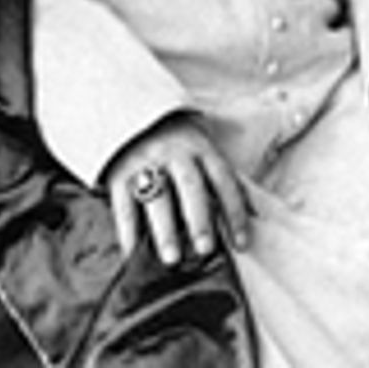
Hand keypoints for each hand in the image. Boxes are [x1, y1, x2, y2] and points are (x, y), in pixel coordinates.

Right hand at [104, 113, 251, 266]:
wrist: (132, 109)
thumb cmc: (176, 141)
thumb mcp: (201, 148)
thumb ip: (219, 181)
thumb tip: (250, 218)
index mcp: (201, 147)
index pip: (223, 180)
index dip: (234, 212)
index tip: (241, 244)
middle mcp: (174, 152)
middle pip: (190, 187)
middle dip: (199, 219)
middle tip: (205, 249)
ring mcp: (145, 161)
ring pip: (157, 197)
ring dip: (165, 229)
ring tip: (171, 258)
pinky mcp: (119, 172)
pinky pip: (124, 204)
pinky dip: (127, 231)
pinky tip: (133, 253)